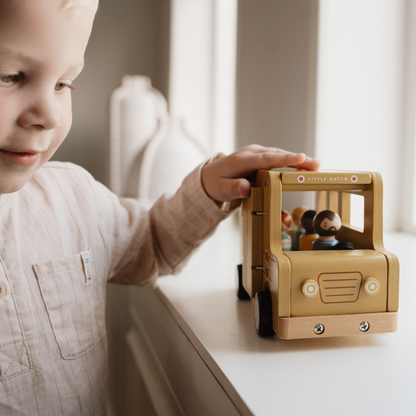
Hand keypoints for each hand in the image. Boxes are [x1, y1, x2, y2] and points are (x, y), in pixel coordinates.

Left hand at [201, 145, 319, 201]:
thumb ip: (233, 189)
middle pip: (278, 156)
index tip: (301, 158)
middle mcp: (252, 154)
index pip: (267, 159)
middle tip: (316, 165)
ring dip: (298, 161)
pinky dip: (291, 163)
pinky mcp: (261, 160)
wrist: (209, 177)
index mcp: (243, 160)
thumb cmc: (215, 184)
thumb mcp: (221, 189)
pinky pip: (278, 160)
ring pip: (280, 157)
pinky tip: (304, 168)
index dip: (285, 159)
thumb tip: (245, 187)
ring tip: (315, 167)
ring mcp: (257, 155)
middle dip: (298, 160)